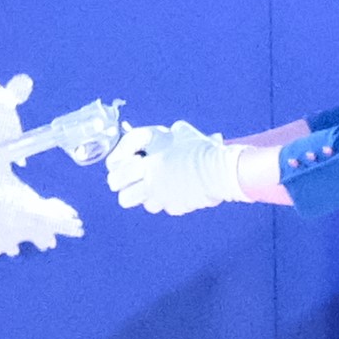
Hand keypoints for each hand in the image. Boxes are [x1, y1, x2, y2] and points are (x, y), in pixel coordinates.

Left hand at [104, 121, 242, 214]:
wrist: (221, 171)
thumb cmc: (202, 149)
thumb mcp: (183, 133)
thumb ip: (170, 133)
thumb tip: (170, 130)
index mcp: (147, 164)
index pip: (117, 174)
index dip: (117, 173)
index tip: (122, 170)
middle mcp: (151, 184)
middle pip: (124, 198)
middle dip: (126, 191)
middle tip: (133, 185)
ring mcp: (163, 198)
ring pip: (145, 205)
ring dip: (149, 198)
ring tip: (159, 188)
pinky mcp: (176, 208)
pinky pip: (167, 207)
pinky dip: (171, 201)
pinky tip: (180, 191)